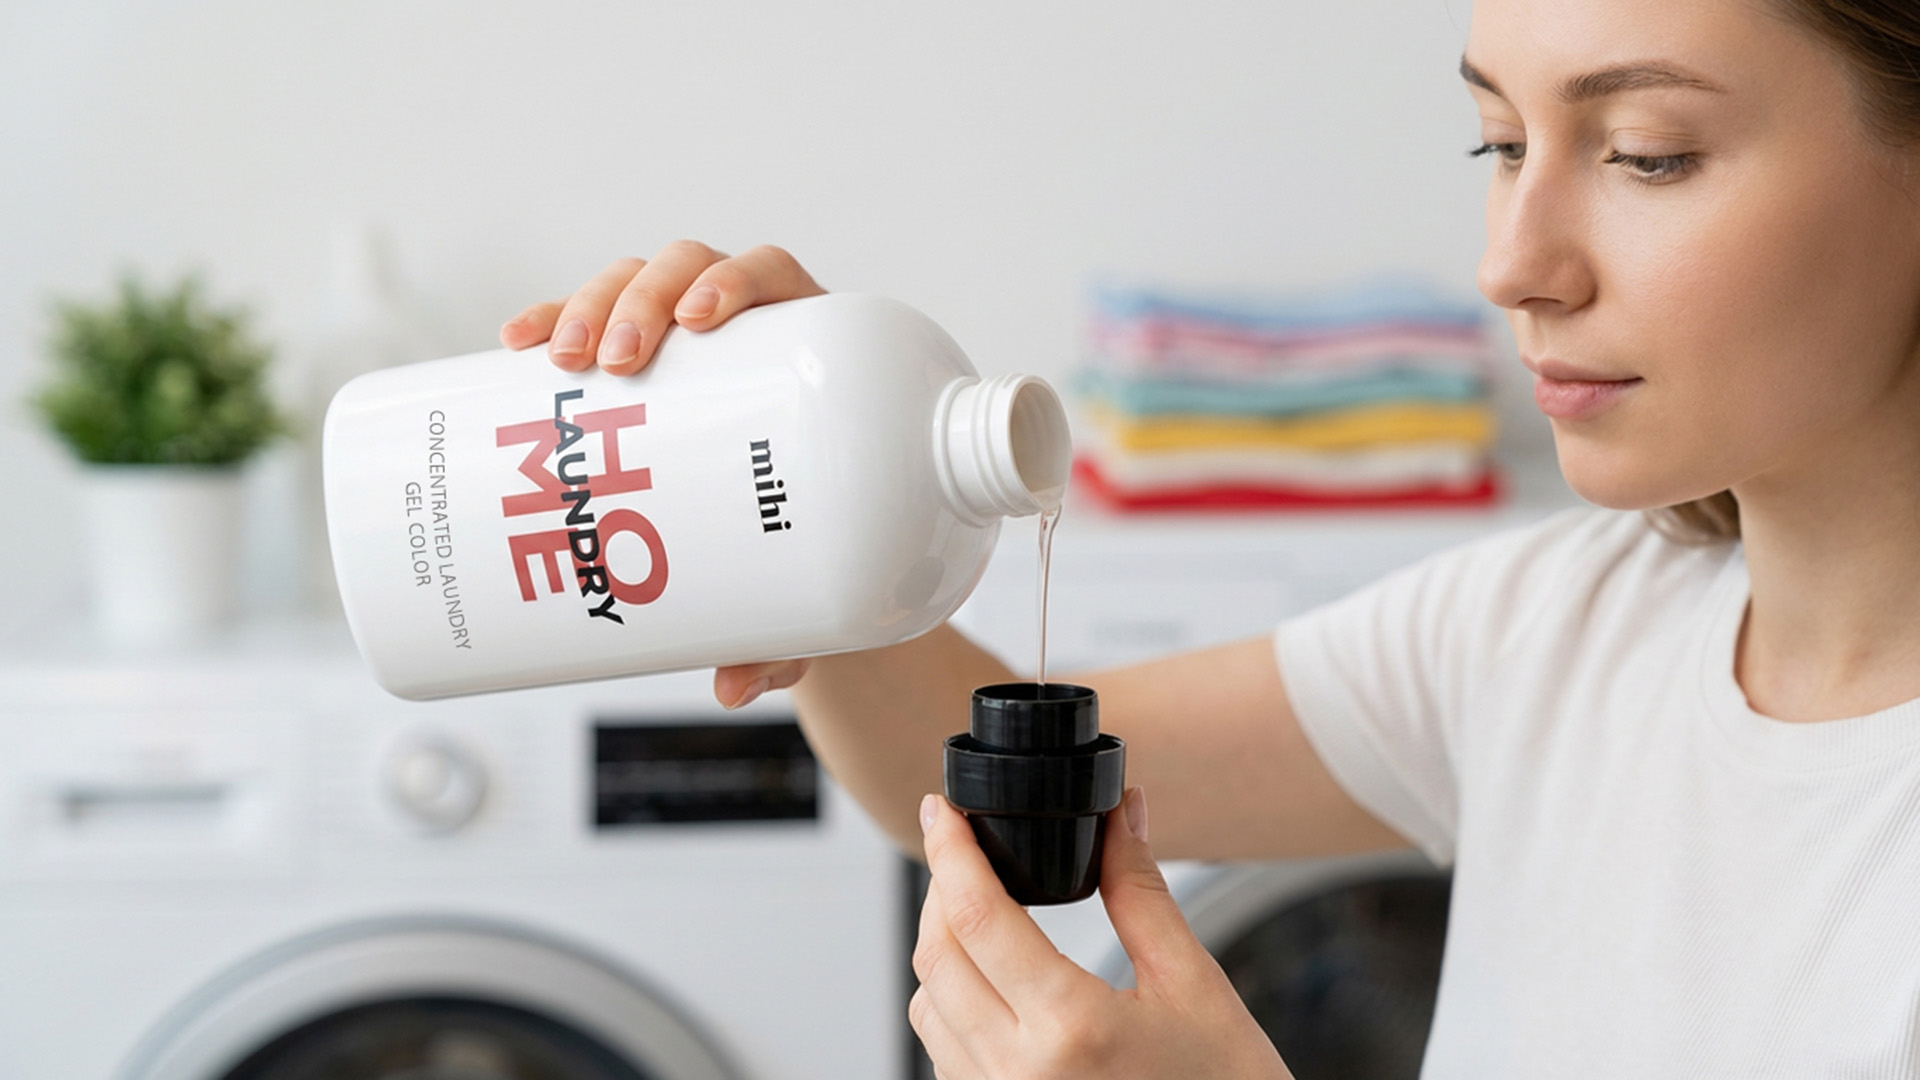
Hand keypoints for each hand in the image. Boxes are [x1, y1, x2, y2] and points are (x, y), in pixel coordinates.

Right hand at [500, 241, 824, 706]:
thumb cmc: (833, 566)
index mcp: (810, 357)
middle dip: (640, 298)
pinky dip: (553, 327)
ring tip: (561, 362)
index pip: (774, 278)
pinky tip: (517, 347)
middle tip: (613, 364)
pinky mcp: (639, 378)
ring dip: (588, 304)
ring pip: (631, 287)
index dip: (737, 279)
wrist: (817, 573)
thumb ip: (787, 639)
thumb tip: (733, 686)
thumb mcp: (819, 598)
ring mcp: (689, 352)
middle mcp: (748, 338)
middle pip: (688, 271)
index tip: (702, 320)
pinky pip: (590, 330)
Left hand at [912, 789, 1293, 1078]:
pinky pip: (944, 1054)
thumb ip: (1140, 892)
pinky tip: (989, 980)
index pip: (979, 917)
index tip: (942, 810)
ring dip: (941, 949)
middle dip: (941, 890)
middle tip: (962, 847)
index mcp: (1071, 1028)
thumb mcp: (1194, 986)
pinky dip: (950, 1003)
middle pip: (937, 957)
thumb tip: (1120, 813)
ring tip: (977, 909)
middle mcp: (1019, 1074)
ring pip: (927, 1006)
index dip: (951, 851)